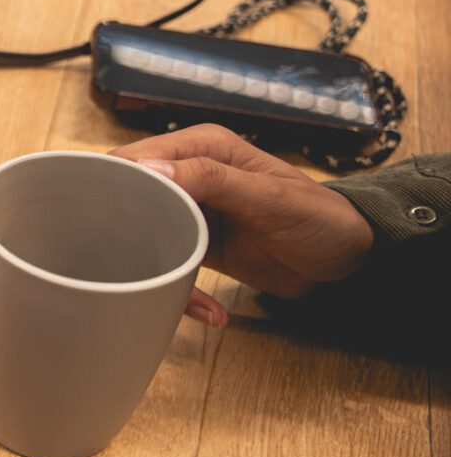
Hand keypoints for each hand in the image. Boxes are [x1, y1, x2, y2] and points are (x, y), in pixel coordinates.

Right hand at [112, 125, 374, 326]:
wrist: (346, 262)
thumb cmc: (318, 218)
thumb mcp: (266, 196)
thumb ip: (210, 179)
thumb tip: (146, 170)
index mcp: (201, 147)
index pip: (138, 157)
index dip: (116, 185)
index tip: (110, 220)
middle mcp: (189, 174)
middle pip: (128, 196)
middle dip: (123, 231)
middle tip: (126, 263)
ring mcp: (190, 211)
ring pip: (142, 233)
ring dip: (150, 267)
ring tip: (168, 290)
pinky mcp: (194, 244)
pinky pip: (166, 262)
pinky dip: (175, 287)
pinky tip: (202, 308)